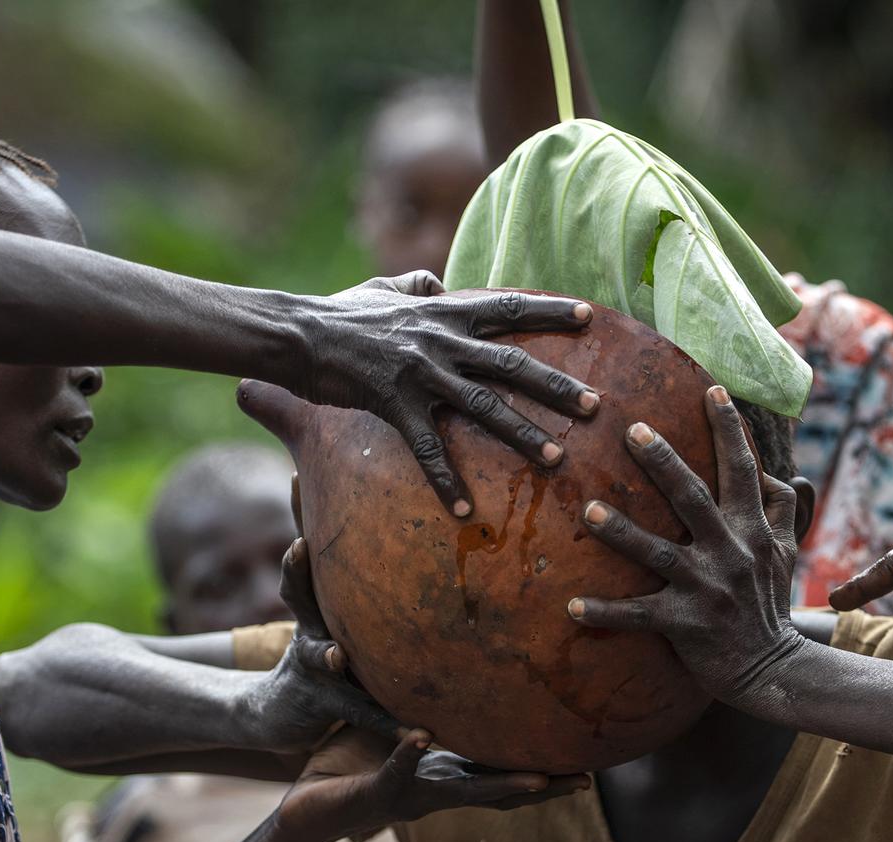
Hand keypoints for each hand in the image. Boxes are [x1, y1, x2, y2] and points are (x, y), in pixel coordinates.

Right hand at [238, 537, 402, 751]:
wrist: (270, 713)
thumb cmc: (312, 661)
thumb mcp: (319, 625)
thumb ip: (344, 600)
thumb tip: (381, 549)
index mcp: (313, 615)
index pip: (302, 580)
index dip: (297, 559)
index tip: (295, 528)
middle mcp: (308, 636)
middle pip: (300, 602)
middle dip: (296, 576)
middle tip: (296, 548)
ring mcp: (311, 671)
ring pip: (320, 656)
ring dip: (326, 654)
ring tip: (335, 654)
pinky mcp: (323, 705)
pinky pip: (359, 712)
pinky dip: (387, 722)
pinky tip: (414, 733)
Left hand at [276, 728, 590, 841]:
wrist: (301, 808)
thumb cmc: (346, 765)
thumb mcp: (388, 727)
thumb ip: (415, 703)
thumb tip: (436, 654)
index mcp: (444, 778)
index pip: (502, 773)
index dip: (544, 768)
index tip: (586, 762)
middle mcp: (436, 793)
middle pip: (501, 793)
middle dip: (547, 788)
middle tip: (588, 780)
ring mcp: (409, 798)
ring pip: (463, 793)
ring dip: (500, 786)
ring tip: (539, 778)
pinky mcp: (374, 796)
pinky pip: (395, 773)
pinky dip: (409, 756)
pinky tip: (424, 738)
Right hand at [303, 273, 599, 515]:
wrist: (297, 333)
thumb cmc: (339, 312)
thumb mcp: (382, 288)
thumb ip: (415, 284)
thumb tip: (435, 281)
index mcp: (444, 313)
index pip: (508, 307)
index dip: (550, 312)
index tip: (589, 316)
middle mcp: (441, 341)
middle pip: (511, 364)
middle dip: (556, 385)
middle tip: (595, 405)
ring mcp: (420, 374)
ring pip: (483, 407)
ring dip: (522, 434)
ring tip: (556, 458)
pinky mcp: (393, 404)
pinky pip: (427, 449)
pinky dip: (446, 481)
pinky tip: (464, 509)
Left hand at [566, 386, 805, 707]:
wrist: (773, 669)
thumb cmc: (769, 604)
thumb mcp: (786, 553)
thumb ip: (782, 511)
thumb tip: (781, 473)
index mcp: (753, 530)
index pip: (743, 470)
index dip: (730, 429)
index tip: (713, 389)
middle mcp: (731, 552)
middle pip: (693, 498)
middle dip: (664, 461)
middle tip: (632, 428)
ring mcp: (706, 589)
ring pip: (658, 553)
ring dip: (622, 531)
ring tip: (588, 509)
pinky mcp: (685, 624)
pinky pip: (639, 615)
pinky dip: (606, 612)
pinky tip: (572, 605)